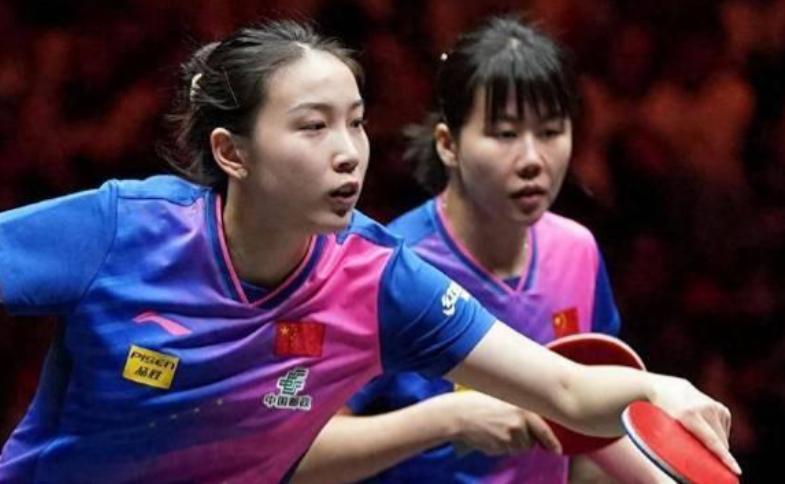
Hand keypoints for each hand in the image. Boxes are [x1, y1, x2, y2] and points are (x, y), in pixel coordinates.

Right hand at [431, 390, 561, 455]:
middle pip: (530, 442)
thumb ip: (519, 409)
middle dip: (524, 439)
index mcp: (522, 410)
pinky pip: (504, 451)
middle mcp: (519, 425)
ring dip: (511, 444)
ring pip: (517, 448)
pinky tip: (489, 434)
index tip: (557, 451)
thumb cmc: (477, 402)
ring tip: (496, 429)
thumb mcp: (502, 399)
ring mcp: (508, 438)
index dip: (552, 443)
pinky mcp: (498, 448)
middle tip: (508, 428)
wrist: (457, 414)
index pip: (544, 431)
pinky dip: (499, 446)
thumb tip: (531, 422)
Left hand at [649, 374, 740, 474]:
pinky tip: (704, 426)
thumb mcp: (667, 428)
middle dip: (718, 454)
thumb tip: (702, 462)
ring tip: (698, 432)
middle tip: (704, 456)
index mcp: (688, 415)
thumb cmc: (665, 415)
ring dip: (716, 443)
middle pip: (720, 442)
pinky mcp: (722, 408)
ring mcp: (714, 407)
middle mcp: (704, 409)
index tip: (737, 470)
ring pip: (724, 438)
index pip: (712, 440)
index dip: (725, 457)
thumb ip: (683, 442)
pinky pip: (725, 431)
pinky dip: (717, 434)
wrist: (668, 390)